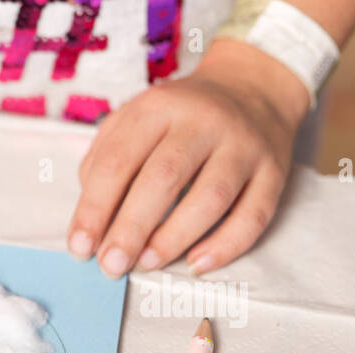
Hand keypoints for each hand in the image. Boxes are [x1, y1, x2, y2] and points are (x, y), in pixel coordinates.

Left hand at [67, 39, 310, 277]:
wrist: (252, 86)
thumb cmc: (176, 118)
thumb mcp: (133, 120)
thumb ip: (104, 161)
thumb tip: (92, 220)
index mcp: (158, 108)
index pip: (118, 161)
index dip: (94, 209)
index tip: (80, 248)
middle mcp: (203, 122)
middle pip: (163, 179)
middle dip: (131, 229)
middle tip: (110, 265)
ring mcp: (243, 146)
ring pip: (210, 198)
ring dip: (174, 238)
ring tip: (145, 264)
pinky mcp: (274, 171)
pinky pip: (254, 215)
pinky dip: (225, 246)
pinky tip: (196, 265)